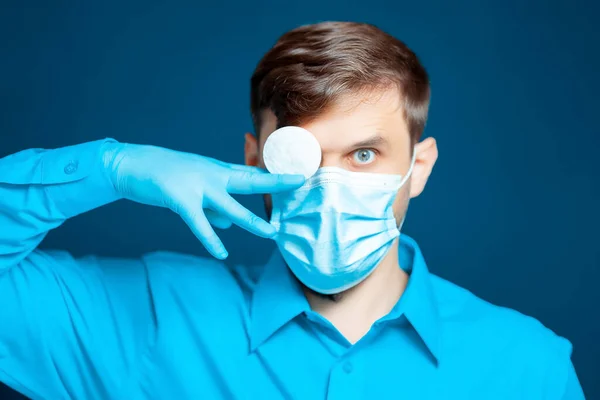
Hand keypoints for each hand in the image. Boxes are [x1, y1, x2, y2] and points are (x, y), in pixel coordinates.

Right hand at [103, 142, 304, 258]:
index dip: (274, 175)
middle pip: (250, 179)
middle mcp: (212, 175)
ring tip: (271, 233)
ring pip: (231, 206)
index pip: (251, 172)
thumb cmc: (165, 177)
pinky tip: (221, 252)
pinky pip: (199, 223)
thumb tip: (228, 227)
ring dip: (252, 221)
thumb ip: (214, 208)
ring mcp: (198, 186)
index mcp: (217, 170)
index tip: (296, 175)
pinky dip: (210, 238)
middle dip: (276, 182)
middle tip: (300, 181)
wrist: (133, 165)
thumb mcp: (195, 189)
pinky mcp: (181, 199)